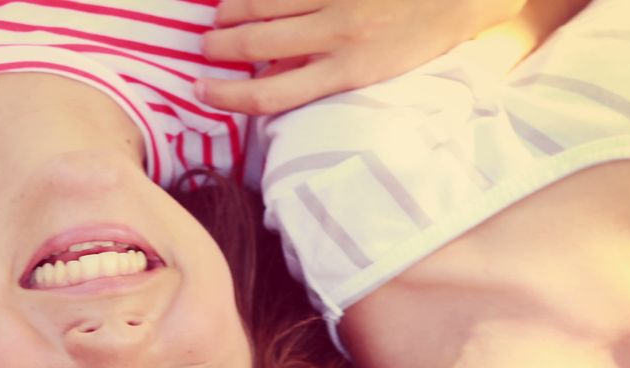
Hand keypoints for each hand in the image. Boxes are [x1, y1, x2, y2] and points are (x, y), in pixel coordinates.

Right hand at [197, 0, 524, 114]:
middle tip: (205, 48)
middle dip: (220, 46)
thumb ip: (328, 76)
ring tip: (220, 17)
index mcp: (351, 71)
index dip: (229, 96)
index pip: (272, 95)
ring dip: (232, 11)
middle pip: (256, 44)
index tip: (202, 92)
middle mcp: (340, 34)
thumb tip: (276, 79)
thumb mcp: (380, 71)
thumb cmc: (427, 35)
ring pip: (263, 3)